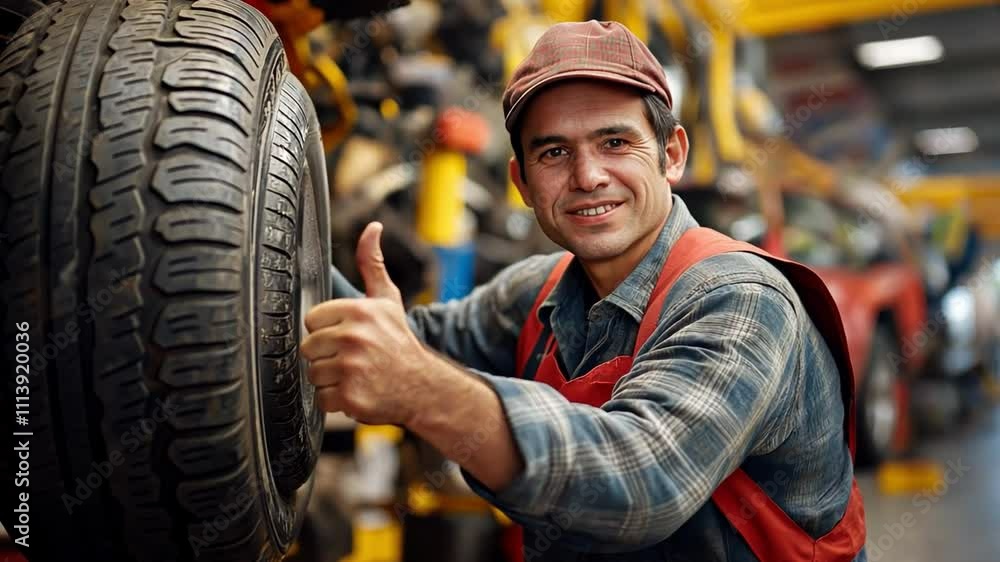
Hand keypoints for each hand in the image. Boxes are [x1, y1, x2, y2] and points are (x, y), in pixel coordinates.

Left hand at [301, 222, 431, 424]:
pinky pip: (322, 399)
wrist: (424, 386)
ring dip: (331, 379)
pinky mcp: (350, 397)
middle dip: (327, 355)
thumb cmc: (400, 343)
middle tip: (353, 358)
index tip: (347, 336)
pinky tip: (357, 392)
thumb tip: (372, 228)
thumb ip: (372, 263)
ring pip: (313, 374)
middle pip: (309, 347)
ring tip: (355, 375)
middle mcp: (355, 338)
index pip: (312, 320)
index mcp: (359, 312)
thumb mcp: (387, 300)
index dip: (328, 330)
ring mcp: (352, 369)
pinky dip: (337, 401)